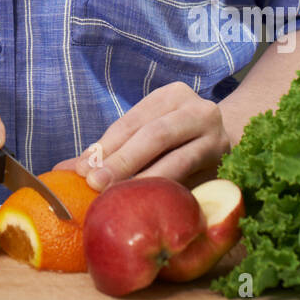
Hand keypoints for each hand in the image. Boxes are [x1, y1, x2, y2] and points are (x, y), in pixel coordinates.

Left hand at [51, 83, 231, 191]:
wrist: (235, 143)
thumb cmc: (179, 141)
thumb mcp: (147, 134)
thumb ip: (112, 150)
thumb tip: (64, 171)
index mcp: (171, 95)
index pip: (132, 121)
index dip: (105, 145)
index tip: (80, 169)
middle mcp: (196, 108)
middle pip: (153, 135)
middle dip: (121, 161)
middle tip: (94, 183)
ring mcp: (215, 135)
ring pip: (176, 158)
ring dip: (143, 179)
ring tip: (117, 195)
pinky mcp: (227, 162)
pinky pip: (194, 178)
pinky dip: (168, 190)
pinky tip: (150, 203)